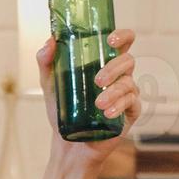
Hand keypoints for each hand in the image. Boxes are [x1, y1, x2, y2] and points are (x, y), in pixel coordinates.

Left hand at [37, 29, 142, 169]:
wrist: (68, 143)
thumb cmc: (62, 111)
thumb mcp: (50, 84)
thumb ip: (46, 62)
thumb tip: (50, 41)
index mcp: (104, 63)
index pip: (122, 42)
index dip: (123, 35)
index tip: (110, 39)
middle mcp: (119, 75)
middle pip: (128, 60)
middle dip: (114, 68)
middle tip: (97, 81)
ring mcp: (126, 93)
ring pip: (129, 83)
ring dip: (114, 92)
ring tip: (98, 104)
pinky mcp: (130, 112)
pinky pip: (132, 103)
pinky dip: (119, 106)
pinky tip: (107, 113)